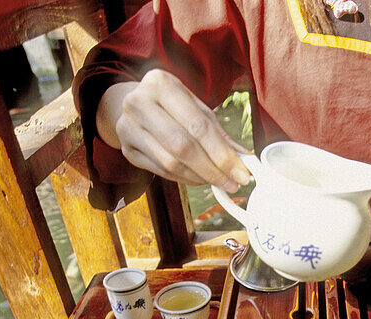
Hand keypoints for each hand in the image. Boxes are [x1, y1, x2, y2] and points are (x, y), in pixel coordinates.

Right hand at [96, 69, 251, 192]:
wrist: (136, 103)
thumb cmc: (172, 104)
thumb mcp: (196, 107)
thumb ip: (219, 133)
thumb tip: (244, 160)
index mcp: (160, 84)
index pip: (197, 126)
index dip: (222, 154)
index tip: (242, 172)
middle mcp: (138, 103)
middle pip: (182, 146)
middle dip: (213, 169)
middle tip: (233, 182)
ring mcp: (127, 127)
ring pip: (171, 163)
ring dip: (200, 177)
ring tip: (219, 181)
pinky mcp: (126, 149)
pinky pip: (161, 171)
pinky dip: (184, 179)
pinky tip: (199, 179)